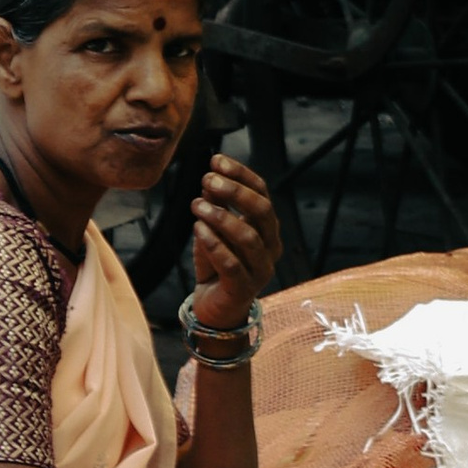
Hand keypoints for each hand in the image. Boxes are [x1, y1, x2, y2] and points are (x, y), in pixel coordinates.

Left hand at [185, 151, 280, 336]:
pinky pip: (231, 264)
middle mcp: (270, 247)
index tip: (216, 160)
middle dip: (235, 192)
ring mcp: (260, 270)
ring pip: (248, 238)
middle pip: (262, 212)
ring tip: (196, 205)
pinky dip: (214, 244)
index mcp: (267, 228)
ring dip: (221, 217)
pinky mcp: (243, 289)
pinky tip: (198, 229)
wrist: (215, 307)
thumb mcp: (214, 229)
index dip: (241, 174)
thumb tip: (209, 179)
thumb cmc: (218, 263)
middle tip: (207, 179)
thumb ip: (215, 206)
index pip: (262, 193)